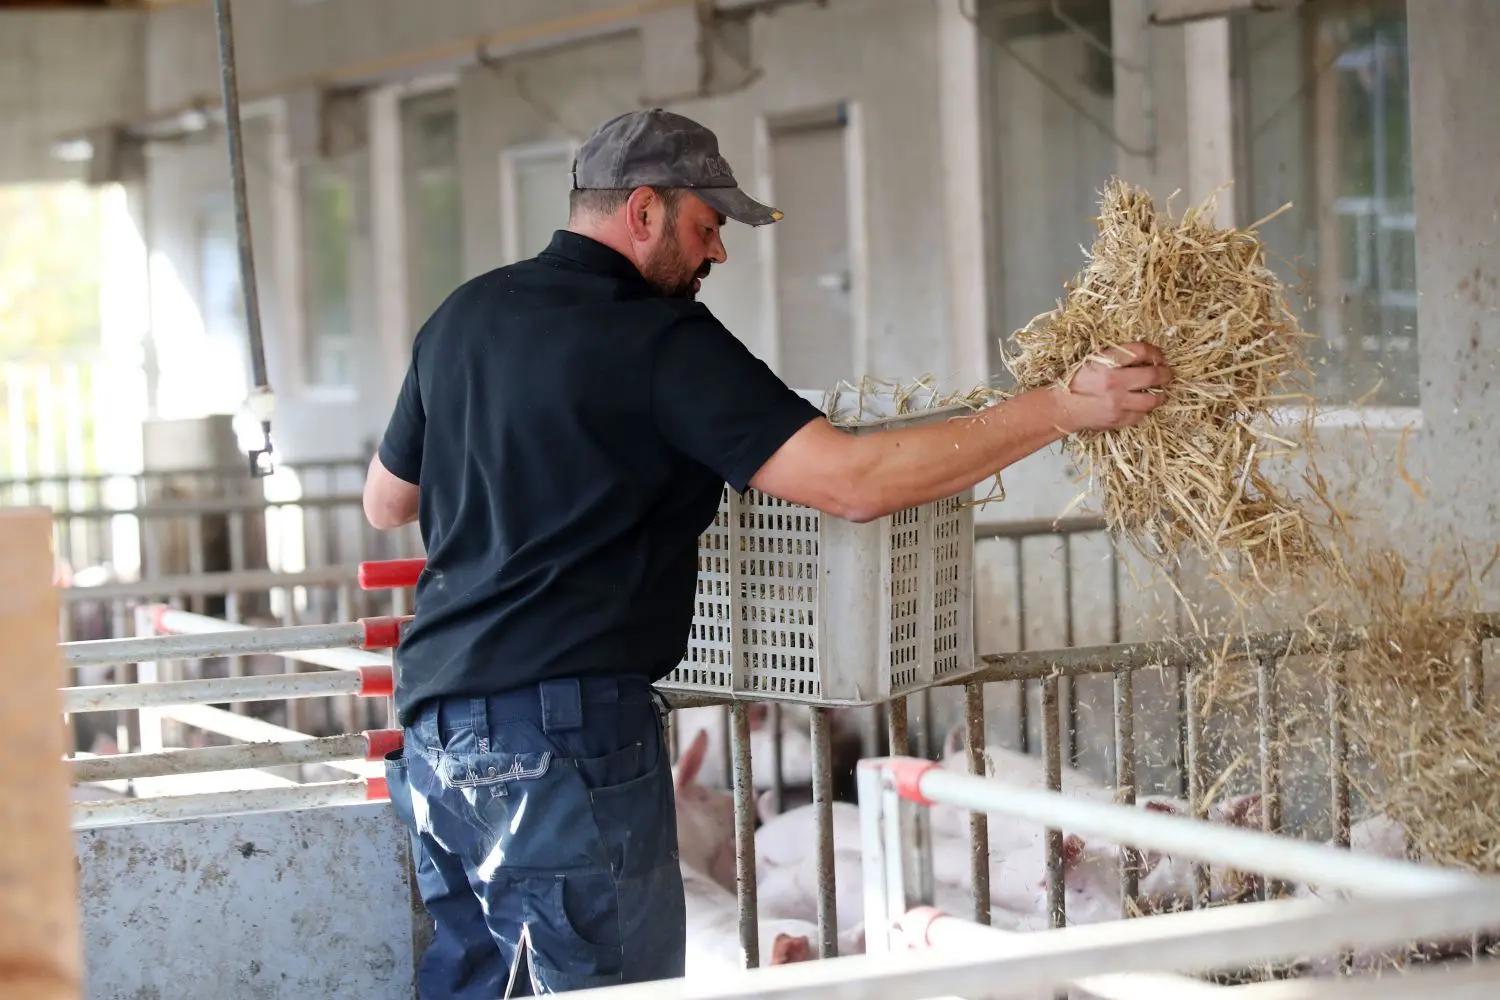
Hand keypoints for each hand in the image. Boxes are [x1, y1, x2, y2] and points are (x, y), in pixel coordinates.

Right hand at [1054, 342, 1171, 432]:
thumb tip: (1145, 357)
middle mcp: (1114, 381)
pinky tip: (1140, 405)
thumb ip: (1117, 357)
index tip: (1158, 356)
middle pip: (1153, 375)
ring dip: (1160, 394)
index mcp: (1106, 362)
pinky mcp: (1118, 419)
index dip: (1155, 352)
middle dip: (1165, 374)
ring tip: (1159, 392)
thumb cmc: (1075, 382)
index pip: (1141, 351)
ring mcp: (1118, 403)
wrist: (1061, 407)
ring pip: (1153, 399)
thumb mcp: (1093, 361)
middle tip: (1166, 374)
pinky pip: (1141, 415)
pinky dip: (1144, 409)